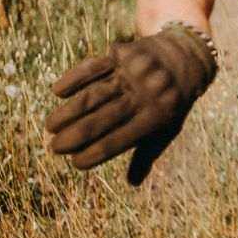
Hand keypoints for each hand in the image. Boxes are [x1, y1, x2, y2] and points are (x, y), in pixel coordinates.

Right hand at [44, 24, 216, 184]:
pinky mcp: (122, 53)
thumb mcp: (168, 127)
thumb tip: (132, 184)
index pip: (120, 140)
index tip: (75, 164)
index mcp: (156, 117)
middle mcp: (144, 94)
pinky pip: (93, 67)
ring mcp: (132, 72)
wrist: (187, 54)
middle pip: (102, 118)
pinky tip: (57, 92)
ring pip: (94, 94)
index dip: (96, 154)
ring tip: (50, 127)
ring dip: (68, 112)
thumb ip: (148, 153)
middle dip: (75, 136)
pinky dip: (73, 78)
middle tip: (54, 147)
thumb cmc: (171, 100)